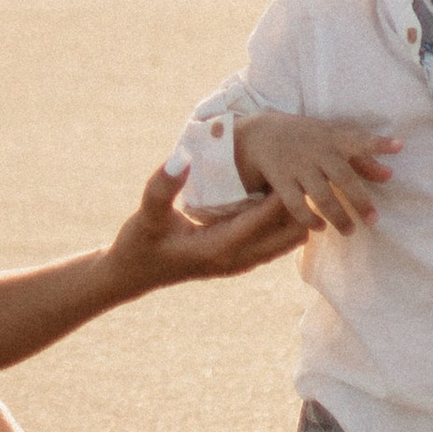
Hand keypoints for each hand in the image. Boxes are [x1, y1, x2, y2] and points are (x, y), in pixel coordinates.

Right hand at [105, 161, 305, 297]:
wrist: (133, 273)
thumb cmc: (139, 242)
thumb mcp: (146, 214)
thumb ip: (162, 187)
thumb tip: (184, 158)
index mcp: (219, 248)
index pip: (264, 221)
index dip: (282, 196)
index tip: (295, 167)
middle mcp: (236, 259)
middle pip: (287, 235)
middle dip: (297, 205)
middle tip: (299, 169)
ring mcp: (240, 263)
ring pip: (286, 241)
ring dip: (294, 214)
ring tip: (294, 179)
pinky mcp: (239, 260)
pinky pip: (275, 242)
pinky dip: (284, 222)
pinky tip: (279, 195)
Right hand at [236, 110, 402, 235]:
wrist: (261, 133)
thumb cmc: (307, 138)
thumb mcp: (332, 140)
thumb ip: (362, 159)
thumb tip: (389, 176)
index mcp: (332, 138)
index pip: (359, 140)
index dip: (378, 143)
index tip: (399, 146)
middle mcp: (317, 151)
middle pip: (343, 177)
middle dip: (359, 200)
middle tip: (373, 220)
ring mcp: (298, 166)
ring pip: (321, 194)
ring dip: (337, 215)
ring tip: (350, 230)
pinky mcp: (281, 179)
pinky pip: (296, 204)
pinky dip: (308, 218)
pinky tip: (320, 228)